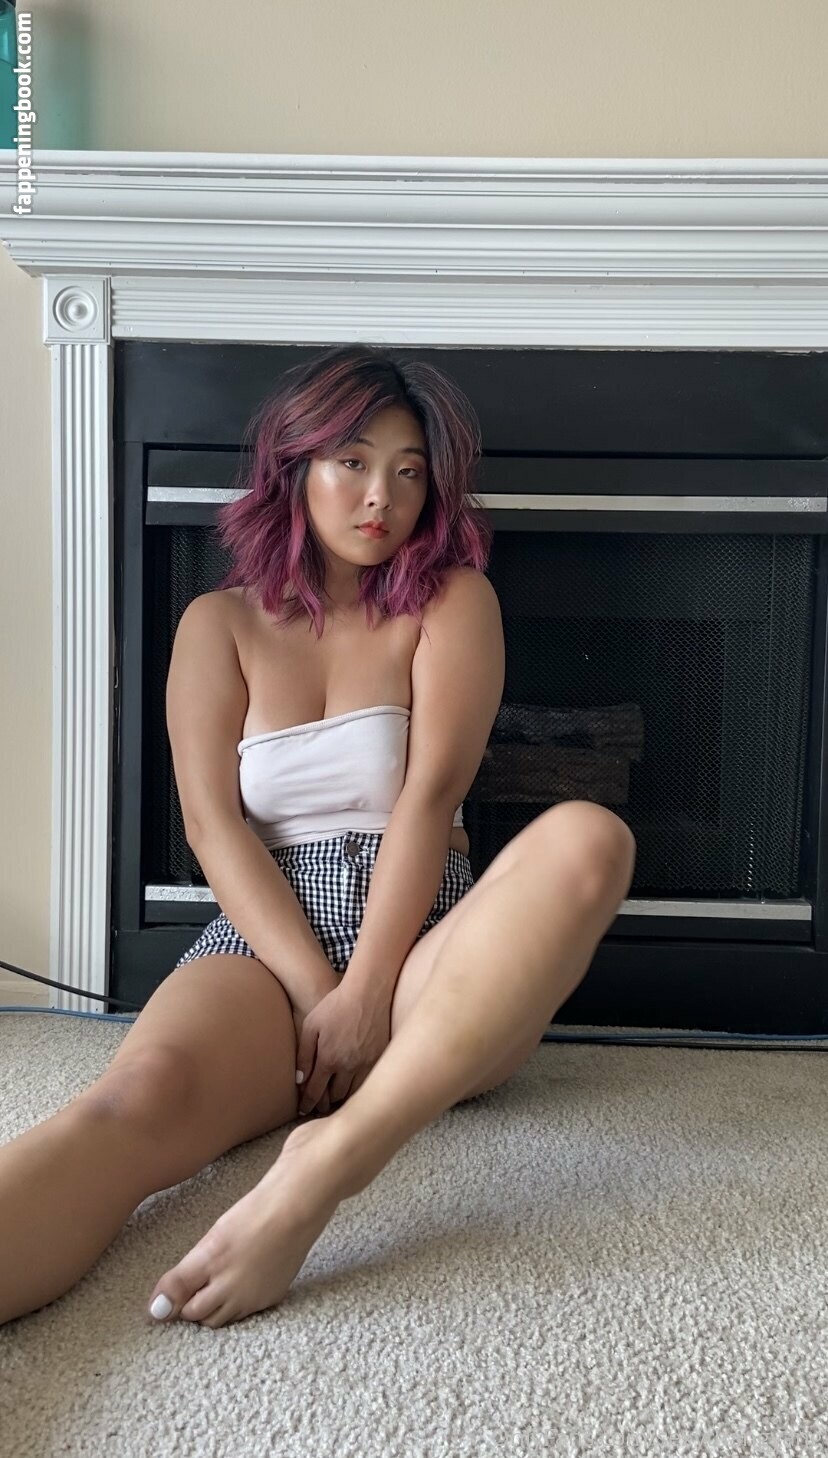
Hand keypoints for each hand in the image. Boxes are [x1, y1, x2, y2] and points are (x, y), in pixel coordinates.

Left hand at [295, 982, 390, 1116]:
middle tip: (320, 1105)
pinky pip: (369, 1082)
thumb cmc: (336, 1004)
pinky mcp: (381, 1058)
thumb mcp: (311, 1024)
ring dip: (344, 1098)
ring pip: (354, 1093)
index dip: (308, 1103)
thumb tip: (299, 1079)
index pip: (315, 1091)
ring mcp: (367, 1063)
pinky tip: (355, 1085)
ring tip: (336, 1098)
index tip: (304, 1110)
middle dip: (326, 1103)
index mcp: (328, 1058)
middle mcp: (348, 1065)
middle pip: (335, 1096)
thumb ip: (304, 1054)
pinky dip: (360, 1087)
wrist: (368, 991)